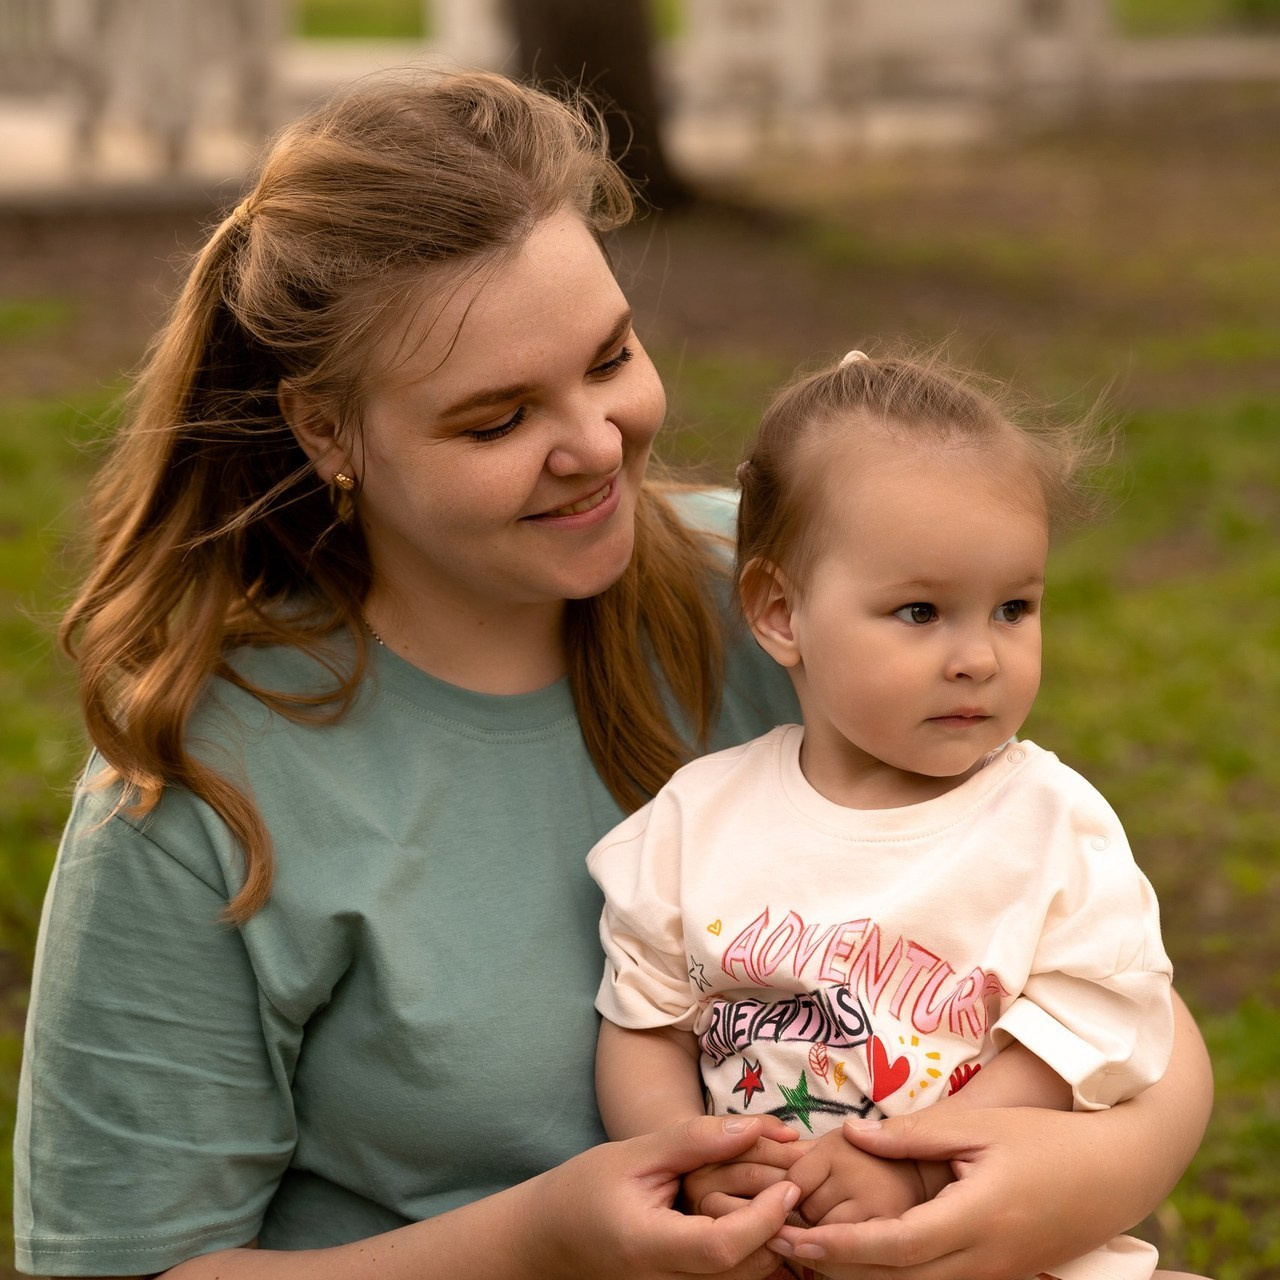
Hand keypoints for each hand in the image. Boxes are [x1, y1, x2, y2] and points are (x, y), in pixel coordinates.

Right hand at [534, 1114, 801, 1278]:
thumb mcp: (634, 1153)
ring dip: (773, 1241)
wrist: (551, 1237)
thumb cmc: (586, 1188)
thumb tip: (753, 1128)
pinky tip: (760, 1217)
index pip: (724, 1245)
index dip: (764, 1216)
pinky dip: (755, 1251)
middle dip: (780, 1228)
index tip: (790, 1182)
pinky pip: (731, 1279)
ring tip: (785, 1194)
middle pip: (745, 1269)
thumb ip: (693, 1141)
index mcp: (650, 1247)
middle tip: (800, 1183)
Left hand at [768, 1108, 1140, 1279]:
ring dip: (861, 1277)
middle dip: (837, 1269)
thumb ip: (911, 1136)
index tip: (794, 1234)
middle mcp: (981, 1261)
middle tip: (782, 1245)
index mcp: (974, 1219)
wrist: (1112, 1175)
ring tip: (810, 1253)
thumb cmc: (1044, 1141)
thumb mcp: (978, 1127)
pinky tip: (863, 1258)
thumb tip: (850, 1136)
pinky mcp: (997, 1277)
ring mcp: (991, 1276)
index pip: (893, 1246)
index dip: (840, 1245)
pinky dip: (894, 1277)